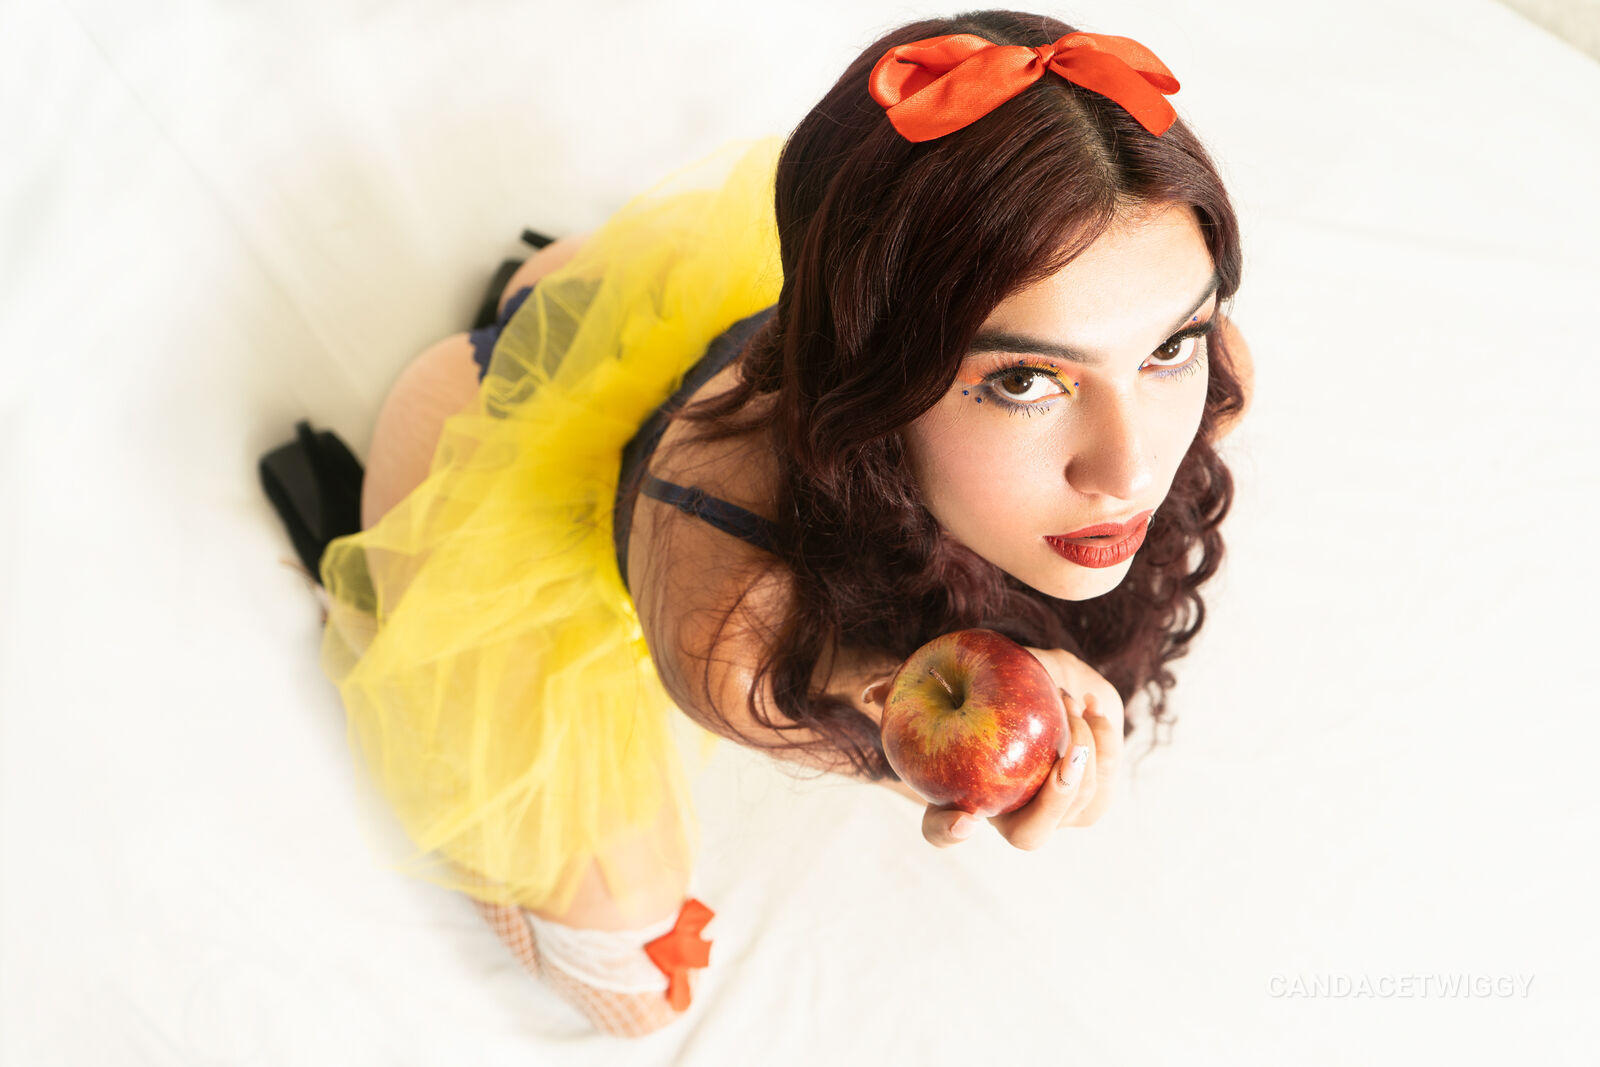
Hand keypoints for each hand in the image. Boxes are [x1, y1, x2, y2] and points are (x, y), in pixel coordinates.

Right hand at [922, 646, 1124, 849]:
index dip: (949, 833)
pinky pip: (1105, 783)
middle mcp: (1009, 818)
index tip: (964, 820)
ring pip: (1076, 806)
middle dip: (1052, 798)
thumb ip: (918, 684)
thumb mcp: (957, 677)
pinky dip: (1102, 742)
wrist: (1046, 686)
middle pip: (1029, 837)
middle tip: (1063, 753)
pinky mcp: (1092, 801)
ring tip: (1068, 701)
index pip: (942, 830)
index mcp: (965, 800)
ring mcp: (1055, 817)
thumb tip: (872, 693)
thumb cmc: (992, 685)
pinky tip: (1090, 707)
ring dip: (1081, 753)